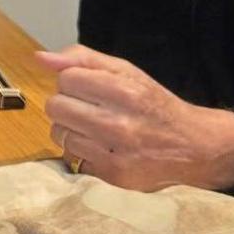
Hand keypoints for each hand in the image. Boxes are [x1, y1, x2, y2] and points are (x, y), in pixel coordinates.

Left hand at [39, 43, 233, 191]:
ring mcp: (114, 152)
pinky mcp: (111, 176)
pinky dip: (81, 150)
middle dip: (66, 104)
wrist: (192, 146)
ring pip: (58, 133)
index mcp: (124, 90)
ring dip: (70, 129)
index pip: (66, 78)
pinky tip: (101, 146)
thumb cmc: (153, 104)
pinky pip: (72, 157)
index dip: (72, 81)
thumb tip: (41, 58)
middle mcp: (118, 122)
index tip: (88, 88)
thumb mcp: (127, 72)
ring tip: (94, 128)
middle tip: (88, 108)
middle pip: (56, 106)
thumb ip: (83, 59)